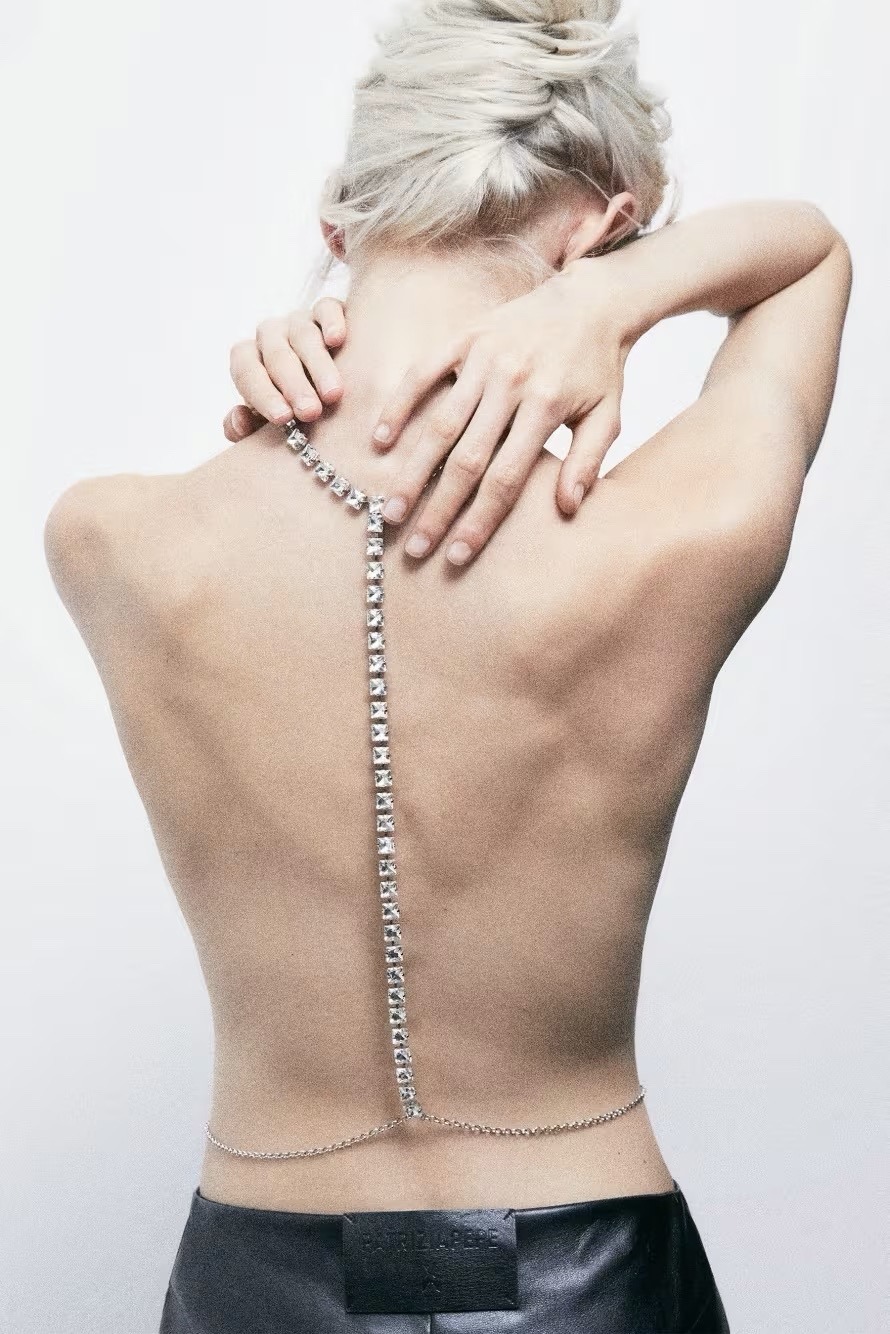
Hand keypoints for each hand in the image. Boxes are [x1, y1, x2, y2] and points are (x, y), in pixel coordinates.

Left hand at [223, 299, 346, 441]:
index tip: (283, 419)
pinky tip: (338, 340)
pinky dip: (331, 322)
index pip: (246, 371)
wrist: (331, 387)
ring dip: (318, 366)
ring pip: (303, 336)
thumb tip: (239, 420)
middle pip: (277, 355)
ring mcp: (299, 321)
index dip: (263, 395)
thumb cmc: (294, 409)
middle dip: (294, 386)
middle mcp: (270, 337)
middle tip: (310, 413)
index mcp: (250, 361)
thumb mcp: (269, 423)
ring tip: (333, 395)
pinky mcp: (328, 311)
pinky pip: (326, 308)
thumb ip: (246, 428)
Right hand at [373, 259, 630, 564]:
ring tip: (390, 509)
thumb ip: (588, 461)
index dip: (479, 520)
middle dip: (438, 508)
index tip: (457, 555)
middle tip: (413, 547)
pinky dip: (399, 405)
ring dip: (412, 470)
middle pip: (467, 459)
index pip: (506, 478)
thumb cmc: (599, 368)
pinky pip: (424, 373)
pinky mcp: (465, 336)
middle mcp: (512, 382)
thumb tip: (566, 510)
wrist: (592, 299)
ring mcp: (484, 357)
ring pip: (439, 422)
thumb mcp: (608, 416)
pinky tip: (379, 441)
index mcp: (548, 406)